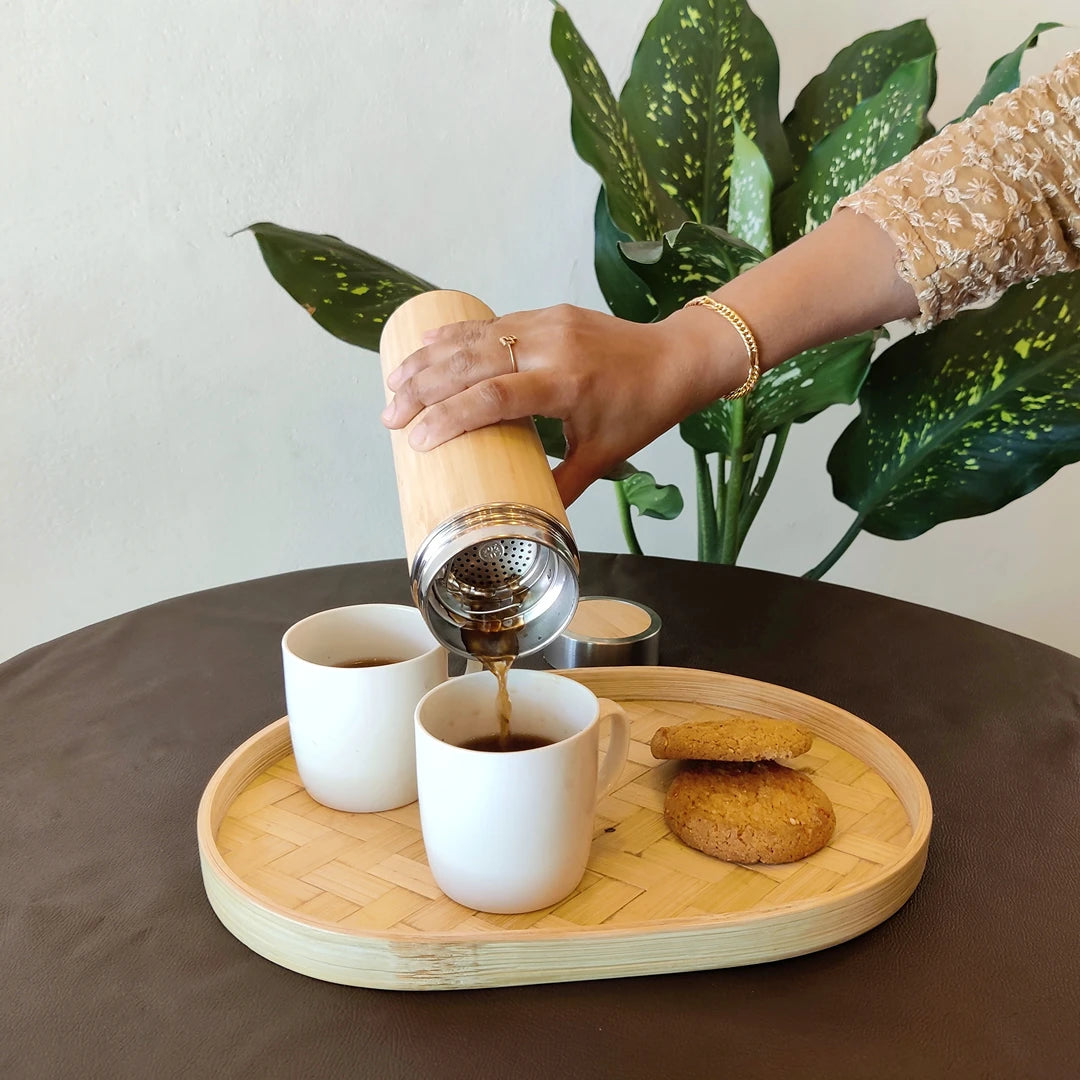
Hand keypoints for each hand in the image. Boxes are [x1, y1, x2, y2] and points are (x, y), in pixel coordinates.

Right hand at [381, 303, 742, 504]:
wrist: (677, 357)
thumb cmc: (643, 410)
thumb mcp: (604, 456)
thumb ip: (561, 486)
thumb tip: (524, 519)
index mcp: (567, 384)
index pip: (495, 396)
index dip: (451, 415)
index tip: (416, 438)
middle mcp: (552, 346)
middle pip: (473, 363)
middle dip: (424, 388)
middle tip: (389, 416)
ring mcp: (547, 324)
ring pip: (475, 338)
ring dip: (430, 359)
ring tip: (393, 383)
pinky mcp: (546, 314)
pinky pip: (492, 323)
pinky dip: (455, 336)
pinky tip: (425, 345)